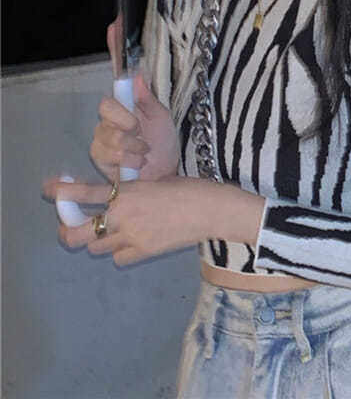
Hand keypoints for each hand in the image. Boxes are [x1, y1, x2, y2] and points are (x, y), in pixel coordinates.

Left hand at [43, 177, 210, 265]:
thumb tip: (119, 197)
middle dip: (70, 230)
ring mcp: (132, 235)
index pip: (86, 193)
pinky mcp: (143, 251)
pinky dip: (120, 251)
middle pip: (79, 231)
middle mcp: (124, 214)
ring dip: (99, 239)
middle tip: (72, 227)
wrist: (212, 210)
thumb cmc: (190, 188)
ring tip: (111, 232)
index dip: (63, 193)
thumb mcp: (158, 181)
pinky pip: (118, 256)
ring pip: (97, 245)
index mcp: (128, 190)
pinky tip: (131, 243)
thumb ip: (134, 191)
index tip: (50, 189)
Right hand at [91, 21, 177, 180]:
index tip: (116, 24)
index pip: (118, 70)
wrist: (163, 176)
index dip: (115, 47)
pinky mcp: (100, 155)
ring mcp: (104, 134)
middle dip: (126, 121)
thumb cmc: (164, 145)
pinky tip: (136, 163)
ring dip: (132, 144)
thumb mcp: (161, 119)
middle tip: (141, 132)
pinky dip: (127, 158)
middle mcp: (113, 115)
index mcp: (130, 101)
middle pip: (106, 106)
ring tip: (144, 152)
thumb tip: (136, 73)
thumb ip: (147, 98)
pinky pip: (107, 150)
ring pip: (107, 131)